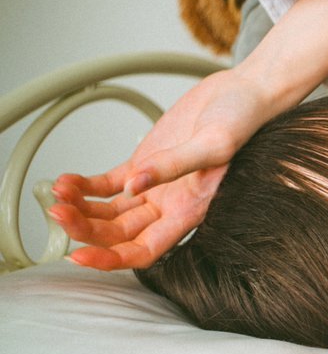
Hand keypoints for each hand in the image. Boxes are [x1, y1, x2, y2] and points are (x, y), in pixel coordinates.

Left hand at [49, 68, 273, 269]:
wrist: (244, 94)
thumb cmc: (242, 123)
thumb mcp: (215, 144)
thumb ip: (175, 165)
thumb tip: (135, 185)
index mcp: (191, 211)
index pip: (145, 251)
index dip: (112, 258)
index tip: (80, 255)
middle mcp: (171, 205)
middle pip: (120, 234)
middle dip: (86, 228)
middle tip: (58, 213)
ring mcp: (155, 185)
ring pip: (109, 212)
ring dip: (81, 208)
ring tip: (58, 194)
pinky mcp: (146, 163)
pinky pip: (108, 185)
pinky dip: (86, 186)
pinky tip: (67, 181)